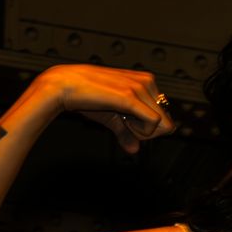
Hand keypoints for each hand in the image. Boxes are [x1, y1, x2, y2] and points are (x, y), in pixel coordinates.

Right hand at [32, 64, 175, 154]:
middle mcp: (147, 81)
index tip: (128, 124)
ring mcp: (140, 87)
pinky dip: (141, 132)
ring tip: (120, 120)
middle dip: (147, 131)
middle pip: (166, 122)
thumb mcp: (111, 117)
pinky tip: (124, 123)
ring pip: (162, 124)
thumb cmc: (85, 96)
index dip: (148, 128)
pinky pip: (154, 122)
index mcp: (145, 81)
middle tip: (124, 124)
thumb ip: (125, 132)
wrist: (64, 85)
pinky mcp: (131, 96)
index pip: (165, 116)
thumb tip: (134, 150)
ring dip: (141, 131)